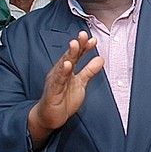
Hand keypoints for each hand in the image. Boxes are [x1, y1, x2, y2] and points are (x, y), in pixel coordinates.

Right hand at [28, 31, 104, 146]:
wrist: (50, 117)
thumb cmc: (63, 99)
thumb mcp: (80, 84)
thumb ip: (89, 71)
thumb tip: (100, 59)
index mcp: (67, 70)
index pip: (77, 56)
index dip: (84, 48)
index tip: (93, 40)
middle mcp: (60, 72)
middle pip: (69, 56)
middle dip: (77, 45)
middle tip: (83, 35)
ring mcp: (55, 81)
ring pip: (63, 65)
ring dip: (69, 55)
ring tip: (75, 44)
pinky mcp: (52, 91)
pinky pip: (58, 81)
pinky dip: (62, 73)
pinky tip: (66, 65)